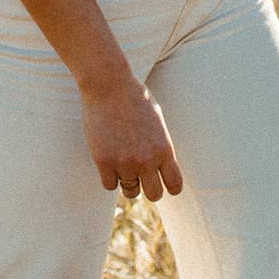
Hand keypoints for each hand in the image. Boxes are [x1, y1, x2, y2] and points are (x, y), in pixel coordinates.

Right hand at [79, 73, 183, 201]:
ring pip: (130, 191)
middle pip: (154, 194)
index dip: (169, 186)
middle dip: (148, 187)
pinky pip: (109, 185)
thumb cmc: (134, 97)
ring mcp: (125, 162)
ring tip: (122, 161)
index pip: (175, 185)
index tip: (161, 180)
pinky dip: (109, 176)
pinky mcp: (104, 162)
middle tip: (140, 175)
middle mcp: (147, 160)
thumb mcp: (157, 121)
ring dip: (127, 180)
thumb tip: (160, 168)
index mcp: (164, 149)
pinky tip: (108, 159)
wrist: (109, 84)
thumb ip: (160, 146)